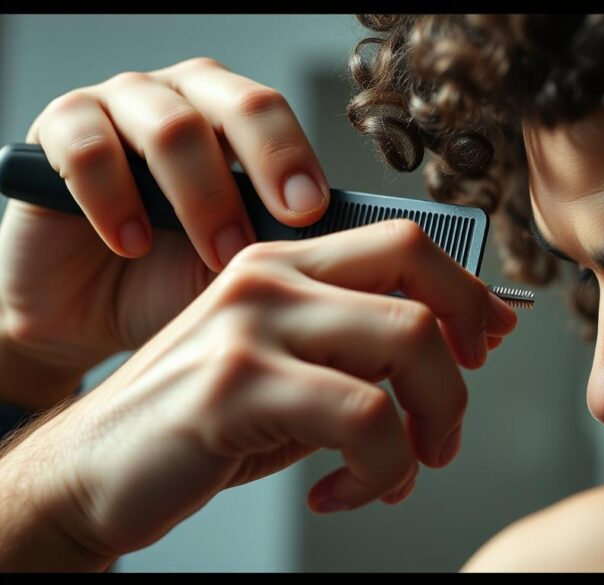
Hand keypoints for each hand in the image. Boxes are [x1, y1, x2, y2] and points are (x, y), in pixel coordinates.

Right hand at [0, 57, 329, 405]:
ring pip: (168, 124)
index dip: (297, 156)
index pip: (276, 114)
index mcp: (235, 121)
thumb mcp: (249, 272)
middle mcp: (185, 99)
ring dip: (201, 195)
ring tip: (220, 258)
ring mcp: (120, 106)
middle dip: (268, 161)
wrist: (92, 315)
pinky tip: (131, 244)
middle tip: (287, 219)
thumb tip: (368, 258)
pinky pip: (86, 145)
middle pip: (235, 100)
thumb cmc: (181, 284)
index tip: (314, 211)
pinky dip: (112, 196)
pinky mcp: (57, 131)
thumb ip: (295, 251)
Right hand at [0, 219, 517, 568]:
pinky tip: (340, 494)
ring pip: (409, 343)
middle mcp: (271, 275)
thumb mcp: (294, 367)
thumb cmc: (208, 423)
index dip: (468, 294)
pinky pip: (364, 419)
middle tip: (444, 433)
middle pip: (420, 283)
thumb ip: (365, 343)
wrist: (94, 470)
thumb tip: (470, 337)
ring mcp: (250, 322)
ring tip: (398, 472)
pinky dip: (378, 470)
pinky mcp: (235, 383)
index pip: (408, 243)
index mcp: (288, 261)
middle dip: (460, 368)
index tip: (487, 345)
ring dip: (430, 424)